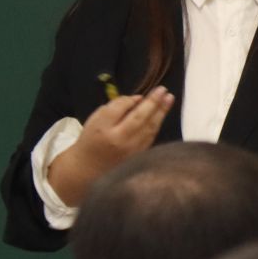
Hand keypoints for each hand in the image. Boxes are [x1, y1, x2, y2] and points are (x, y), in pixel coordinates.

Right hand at [47, 87, 172, 205]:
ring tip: (169, 98)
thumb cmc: (92, 140)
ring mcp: (130, 150)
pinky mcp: (137, 157)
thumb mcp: (96, 120)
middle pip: (138, 117)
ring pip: (149, 128)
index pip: (119, 108)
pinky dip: (156, 125)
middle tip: (163, 89)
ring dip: (161, 112)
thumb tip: (138, 99)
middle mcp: (117, 140)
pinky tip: (161, 115)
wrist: (88, 168)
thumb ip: (115, 108)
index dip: (130, 100)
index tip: (140, 95)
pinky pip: (150, 137)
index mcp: (102, 128)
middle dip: (153, 102)